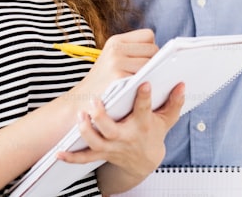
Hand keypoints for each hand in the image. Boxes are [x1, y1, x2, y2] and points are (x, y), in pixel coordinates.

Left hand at [59, 81, 186, 187]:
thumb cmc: (154, 132)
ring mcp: (112, 146)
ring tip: (80, 115)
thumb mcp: (167, 119)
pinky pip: (84, 158)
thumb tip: (181, 84)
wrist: (144, 160)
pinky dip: (72, 156)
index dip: (144, 97)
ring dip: (86, 130)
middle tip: (95, 101)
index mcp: (142, 124)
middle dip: (102, 117)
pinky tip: (60, 152)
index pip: (143, 109)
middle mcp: (126, 136)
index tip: (144, 82)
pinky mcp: (101, 153)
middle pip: (112, 129)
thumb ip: (174, 102)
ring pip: (96, 142)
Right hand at [69, 29, 157, 107]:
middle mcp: (116, 49)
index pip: (148, 36)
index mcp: (115, 41)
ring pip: (151, 65)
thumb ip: (133, 53)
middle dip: (154, 63)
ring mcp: (117, 63)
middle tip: (147, 76)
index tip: (145, 61)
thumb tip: (165, 56)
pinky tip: (142, 91)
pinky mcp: (119, 78)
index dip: (151, 48)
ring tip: (145, 84)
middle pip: (153, 50)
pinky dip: (146, 85)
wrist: (80, 102)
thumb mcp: (112, 60)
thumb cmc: (103, 84)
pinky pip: (145, 78)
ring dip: (152, 75)